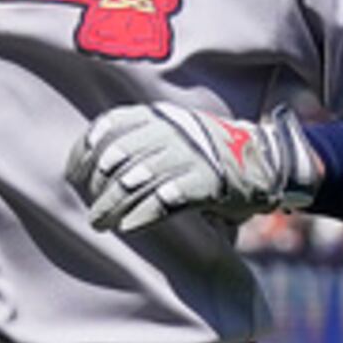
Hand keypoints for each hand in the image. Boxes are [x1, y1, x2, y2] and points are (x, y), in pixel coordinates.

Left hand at [67, 102, 324, 233]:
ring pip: (137, 181)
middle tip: (91, 211)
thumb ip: (142, 140)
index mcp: (160, 116)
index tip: (74, 176)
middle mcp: (172, 131)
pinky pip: (166, 200)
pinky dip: (143, 215)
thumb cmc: (211, 153)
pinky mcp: (206, 182)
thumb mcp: (176, 132)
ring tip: (101, 223)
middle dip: (98, 188)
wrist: (268, 161)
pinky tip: (129, 226)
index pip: (109, 128)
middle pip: (118, 159)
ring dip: (113, 205)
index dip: (86, 153)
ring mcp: (190, 155)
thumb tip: (94, 165)